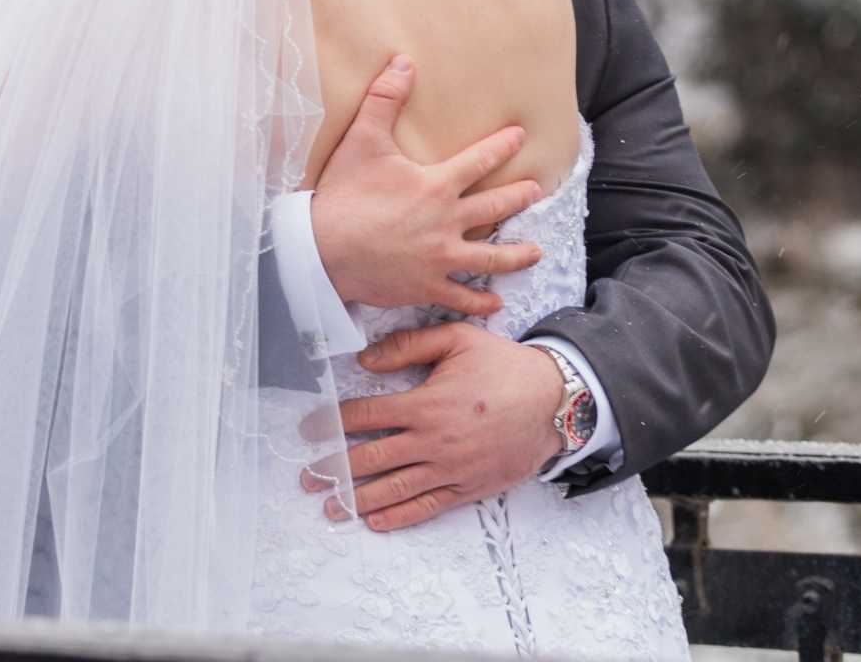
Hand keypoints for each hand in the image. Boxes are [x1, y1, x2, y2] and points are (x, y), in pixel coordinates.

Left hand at [305, 323, 563, 530]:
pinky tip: (376, 521)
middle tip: (307, 477)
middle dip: (333, 468)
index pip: (367, 416)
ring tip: (330, 507)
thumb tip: (365, 360)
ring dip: (357, 499)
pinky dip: (399, 516)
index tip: (308, 429)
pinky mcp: (468, 487)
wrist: (553, 400)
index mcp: (426, 403)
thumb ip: (409, 345)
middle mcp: (433, 441)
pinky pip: (427, 506)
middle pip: (371, 458)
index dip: (332, 423)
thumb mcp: (458, 339)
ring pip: (394, 488)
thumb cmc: (504, 365)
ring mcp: (450, 469)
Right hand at [311, 56, 544, 317]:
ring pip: (490, 258)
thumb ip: (385, 99)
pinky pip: (461, 297)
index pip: (480, 160)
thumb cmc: (342, 195)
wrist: (319, 251)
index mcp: (436, 186)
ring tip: (536, 252)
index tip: (520, 136)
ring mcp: (439, 259)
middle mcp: (447, 223)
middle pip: (495, 208)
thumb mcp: (362, 140)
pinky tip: (495, 304)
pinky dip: (480, 302)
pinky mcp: (425, 287)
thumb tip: (403, 61)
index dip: (502, 145)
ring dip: (516, 254)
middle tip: (538, 191)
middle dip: (519, 197)